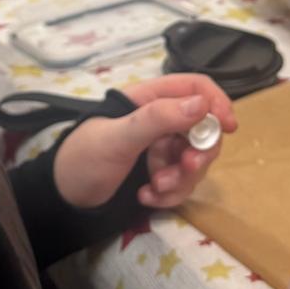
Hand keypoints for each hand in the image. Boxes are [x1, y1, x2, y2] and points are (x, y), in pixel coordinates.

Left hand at [52, 74, 236, 210]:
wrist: (62, 200)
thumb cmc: (83, 159)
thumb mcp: (118, 137)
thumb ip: (158, 118)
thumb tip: (201, 105)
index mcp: (149, 99)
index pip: (195, 88)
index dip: (216, 103)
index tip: (227, 127)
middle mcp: (160, 121)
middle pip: (203, 128)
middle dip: (199, 153)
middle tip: (187, 169)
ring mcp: (161, 149)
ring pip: (195, 160)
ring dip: (181, 179)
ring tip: (154, 189)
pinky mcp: (159, 174)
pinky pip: (182, 183)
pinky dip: (169, 194)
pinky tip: (145, 198)